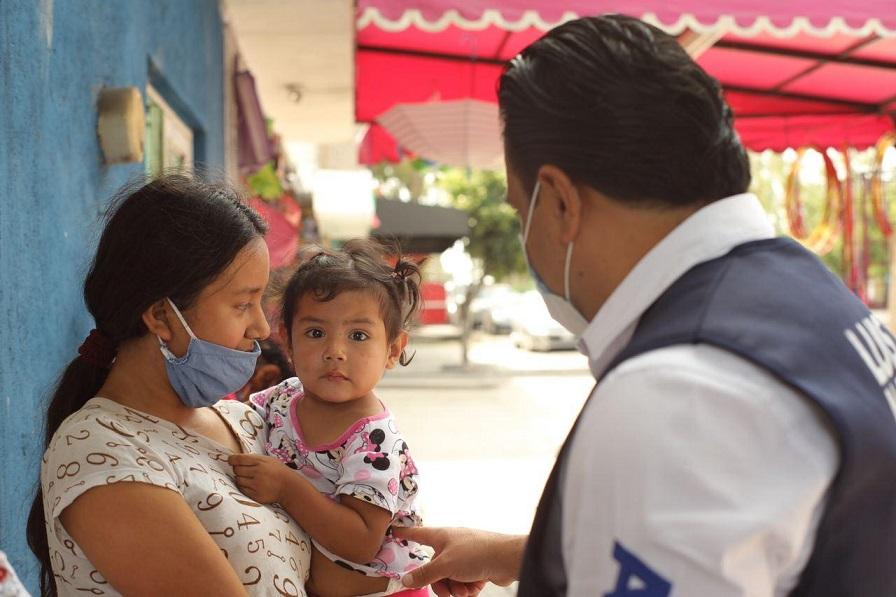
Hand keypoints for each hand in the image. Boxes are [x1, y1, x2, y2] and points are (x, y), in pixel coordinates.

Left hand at [228, 454, 290, 504]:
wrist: (289, 486)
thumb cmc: (278, 471)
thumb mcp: (268, 460)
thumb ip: (254, 459)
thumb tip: (237, 459)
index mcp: (260, 462)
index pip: (239, 459)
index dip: (232, 459)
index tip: (230, 460)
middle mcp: (257, 473)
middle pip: (237, 470)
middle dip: (237, 469)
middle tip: (243, 470)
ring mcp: (256, 485)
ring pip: (238, 480)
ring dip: (240, 479)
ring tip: (248, 478)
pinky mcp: (255, 495)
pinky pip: (242, 490)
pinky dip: (243, 487)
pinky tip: (250, 485)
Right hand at [393, 526, 525, 596]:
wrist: (507, 559)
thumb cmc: (476, 553)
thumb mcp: (445, 565)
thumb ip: (425, 574)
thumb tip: (406, 579)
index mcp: (441, 536)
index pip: (418, 533)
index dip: (405, 533)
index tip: (394, 532)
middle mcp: (452, 544)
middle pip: (434, 568)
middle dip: (441, 583)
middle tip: (448, 592)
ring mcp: (465, 556)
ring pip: (450, 578)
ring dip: (456, 588)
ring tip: (465, 590)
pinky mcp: (477, 567)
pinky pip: (464, 582)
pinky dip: (467, 588)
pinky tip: (474, 588)